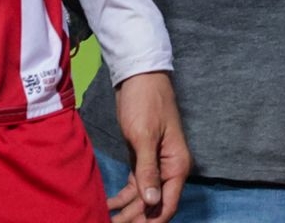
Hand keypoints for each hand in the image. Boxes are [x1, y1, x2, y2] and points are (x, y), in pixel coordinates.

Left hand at [106, 70, 188, 222]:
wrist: (139, 76)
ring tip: (108, 219)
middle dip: (136, 217)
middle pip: (154, 203)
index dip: (152, 221)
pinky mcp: (143, 157)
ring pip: (144, 196)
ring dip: (128, 209)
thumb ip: (147, 170)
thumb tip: (152, 202)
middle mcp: (169, 168)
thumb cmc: (145, 102)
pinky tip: (110, 203)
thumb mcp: (144, 136)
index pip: (168, 203)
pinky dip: (125, 195)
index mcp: (176, 165)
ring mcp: (156, 163)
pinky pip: (136, 183)